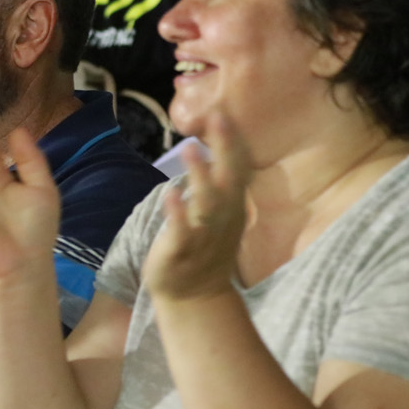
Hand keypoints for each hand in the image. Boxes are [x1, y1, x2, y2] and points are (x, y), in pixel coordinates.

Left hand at [142, 112, 249, 302]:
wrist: (195, 298)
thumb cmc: (204, 249)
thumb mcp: (220, 215)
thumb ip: (220, 183)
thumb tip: (220, 147)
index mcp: (232, 207)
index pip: (239, 169)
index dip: (234, 141)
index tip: (225, 111)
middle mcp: (223, 219)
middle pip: (228, 180)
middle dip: (224, 150)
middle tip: (218, 118)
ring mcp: (203, 236)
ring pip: (205, 204)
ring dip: (200, 176)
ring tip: (191, 150)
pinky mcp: (181, 252)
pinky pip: (180, 231)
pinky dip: (177, 214)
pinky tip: (170, 193)